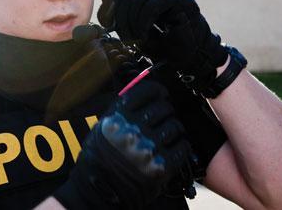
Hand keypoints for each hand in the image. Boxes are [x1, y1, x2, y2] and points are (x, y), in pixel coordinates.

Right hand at [54, 81, 195, 208]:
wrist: (100, 190)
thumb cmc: (99, 158)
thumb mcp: (103, 127)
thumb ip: (121, 111)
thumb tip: (141, 96)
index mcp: (118, 117)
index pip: (145, 92)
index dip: (157, 90)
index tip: (161, 93)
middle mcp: (133, 130)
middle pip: (163, 108)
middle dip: (167, 109)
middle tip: (166, 113)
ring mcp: (148, 148)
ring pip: (175, 126)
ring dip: (175, 127)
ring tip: (171, 131)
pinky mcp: (161, 166)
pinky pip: (182, 147)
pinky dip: (182, 145)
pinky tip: (176, 146)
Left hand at [109, 0, 228, 92]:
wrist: (193, 59)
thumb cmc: (166, 49)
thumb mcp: (139, 35)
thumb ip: (125, 23)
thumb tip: (105, 17)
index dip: (111, 5)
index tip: (105, 23)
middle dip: (122, 17)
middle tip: (124, 37)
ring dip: (133, 21)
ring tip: (136, 39)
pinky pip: (155, 3)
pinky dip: (145, 20)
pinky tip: (144, 34)